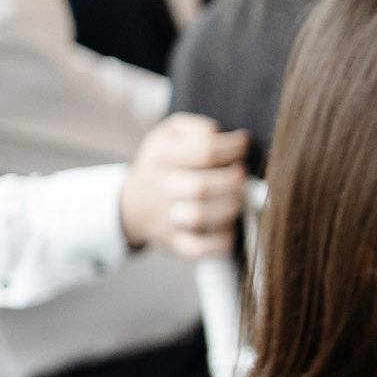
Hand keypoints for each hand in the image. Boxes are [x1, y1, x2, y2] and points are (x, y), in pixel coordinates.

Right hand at [121, 114, 248, 257]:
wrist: (133, 203)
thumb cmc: (164, 164)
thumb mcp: (169, 134)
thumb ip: (196, 127)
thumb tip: (221, 135)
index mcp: (160, 156)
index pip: (204, 151)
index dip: (233, 147)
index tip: (244, 145)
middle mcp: (161, 188)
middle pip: (202, 186)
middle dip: (234, 180)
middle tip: (242, 175)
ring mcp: (166, 217)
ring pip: (200, 217)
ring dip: (230, 207)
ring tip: (238, 198)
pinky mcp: (173, 243)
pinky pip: (197, 248)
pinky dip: (220, 242)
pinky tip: (231, 229)